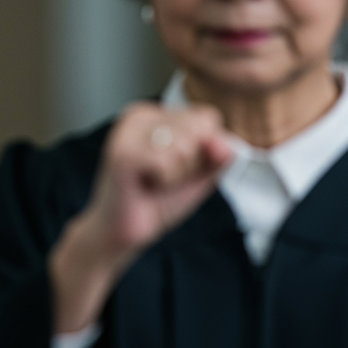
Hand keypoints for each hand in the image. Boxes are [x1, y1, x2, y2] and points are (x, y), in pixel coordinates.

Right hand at [48, 102, 231, 332]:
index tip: (175, 167)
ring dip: (176, 174)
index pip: (207, 117)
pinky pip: (166, 162)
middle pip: (198, 128)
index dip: (204, 150)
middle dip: (190, 163)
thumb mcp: (199, 175)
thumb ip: (219, 156)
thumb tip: (225, 143)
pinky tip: (144, 185)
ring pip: (184, 144)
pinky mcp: (121, 153)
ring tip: (153, 182)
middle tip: (162, 178)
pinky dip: (164, 182)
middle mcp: (139, 115)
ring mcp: (128, 132)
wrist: (124, 233)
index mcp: (155, 114)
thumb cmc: (157, 201)